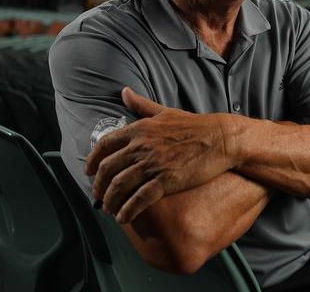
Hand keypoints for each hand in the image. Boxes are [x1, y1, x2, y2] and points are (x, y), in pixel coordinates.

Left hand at [85, 87, 236, 222]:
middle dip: (99, 186)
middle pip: (108, 169)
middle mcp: (142, 146)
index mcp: (139, 129)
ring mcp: (153, 164)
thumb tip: (124, 92)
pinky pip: (139, 199)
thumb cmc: (195, 125)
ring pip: (119, 186)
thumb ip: (142, 104)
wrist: (220, 139)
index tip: (89, 172)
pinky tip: (124, 218)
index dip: (92, 161)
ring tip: (110, 210)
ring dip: (111, 201)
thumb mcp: (165, 111)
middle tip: (98, 196)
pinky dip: (128, 211)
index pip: (105, 145)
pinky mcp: (166, 180)